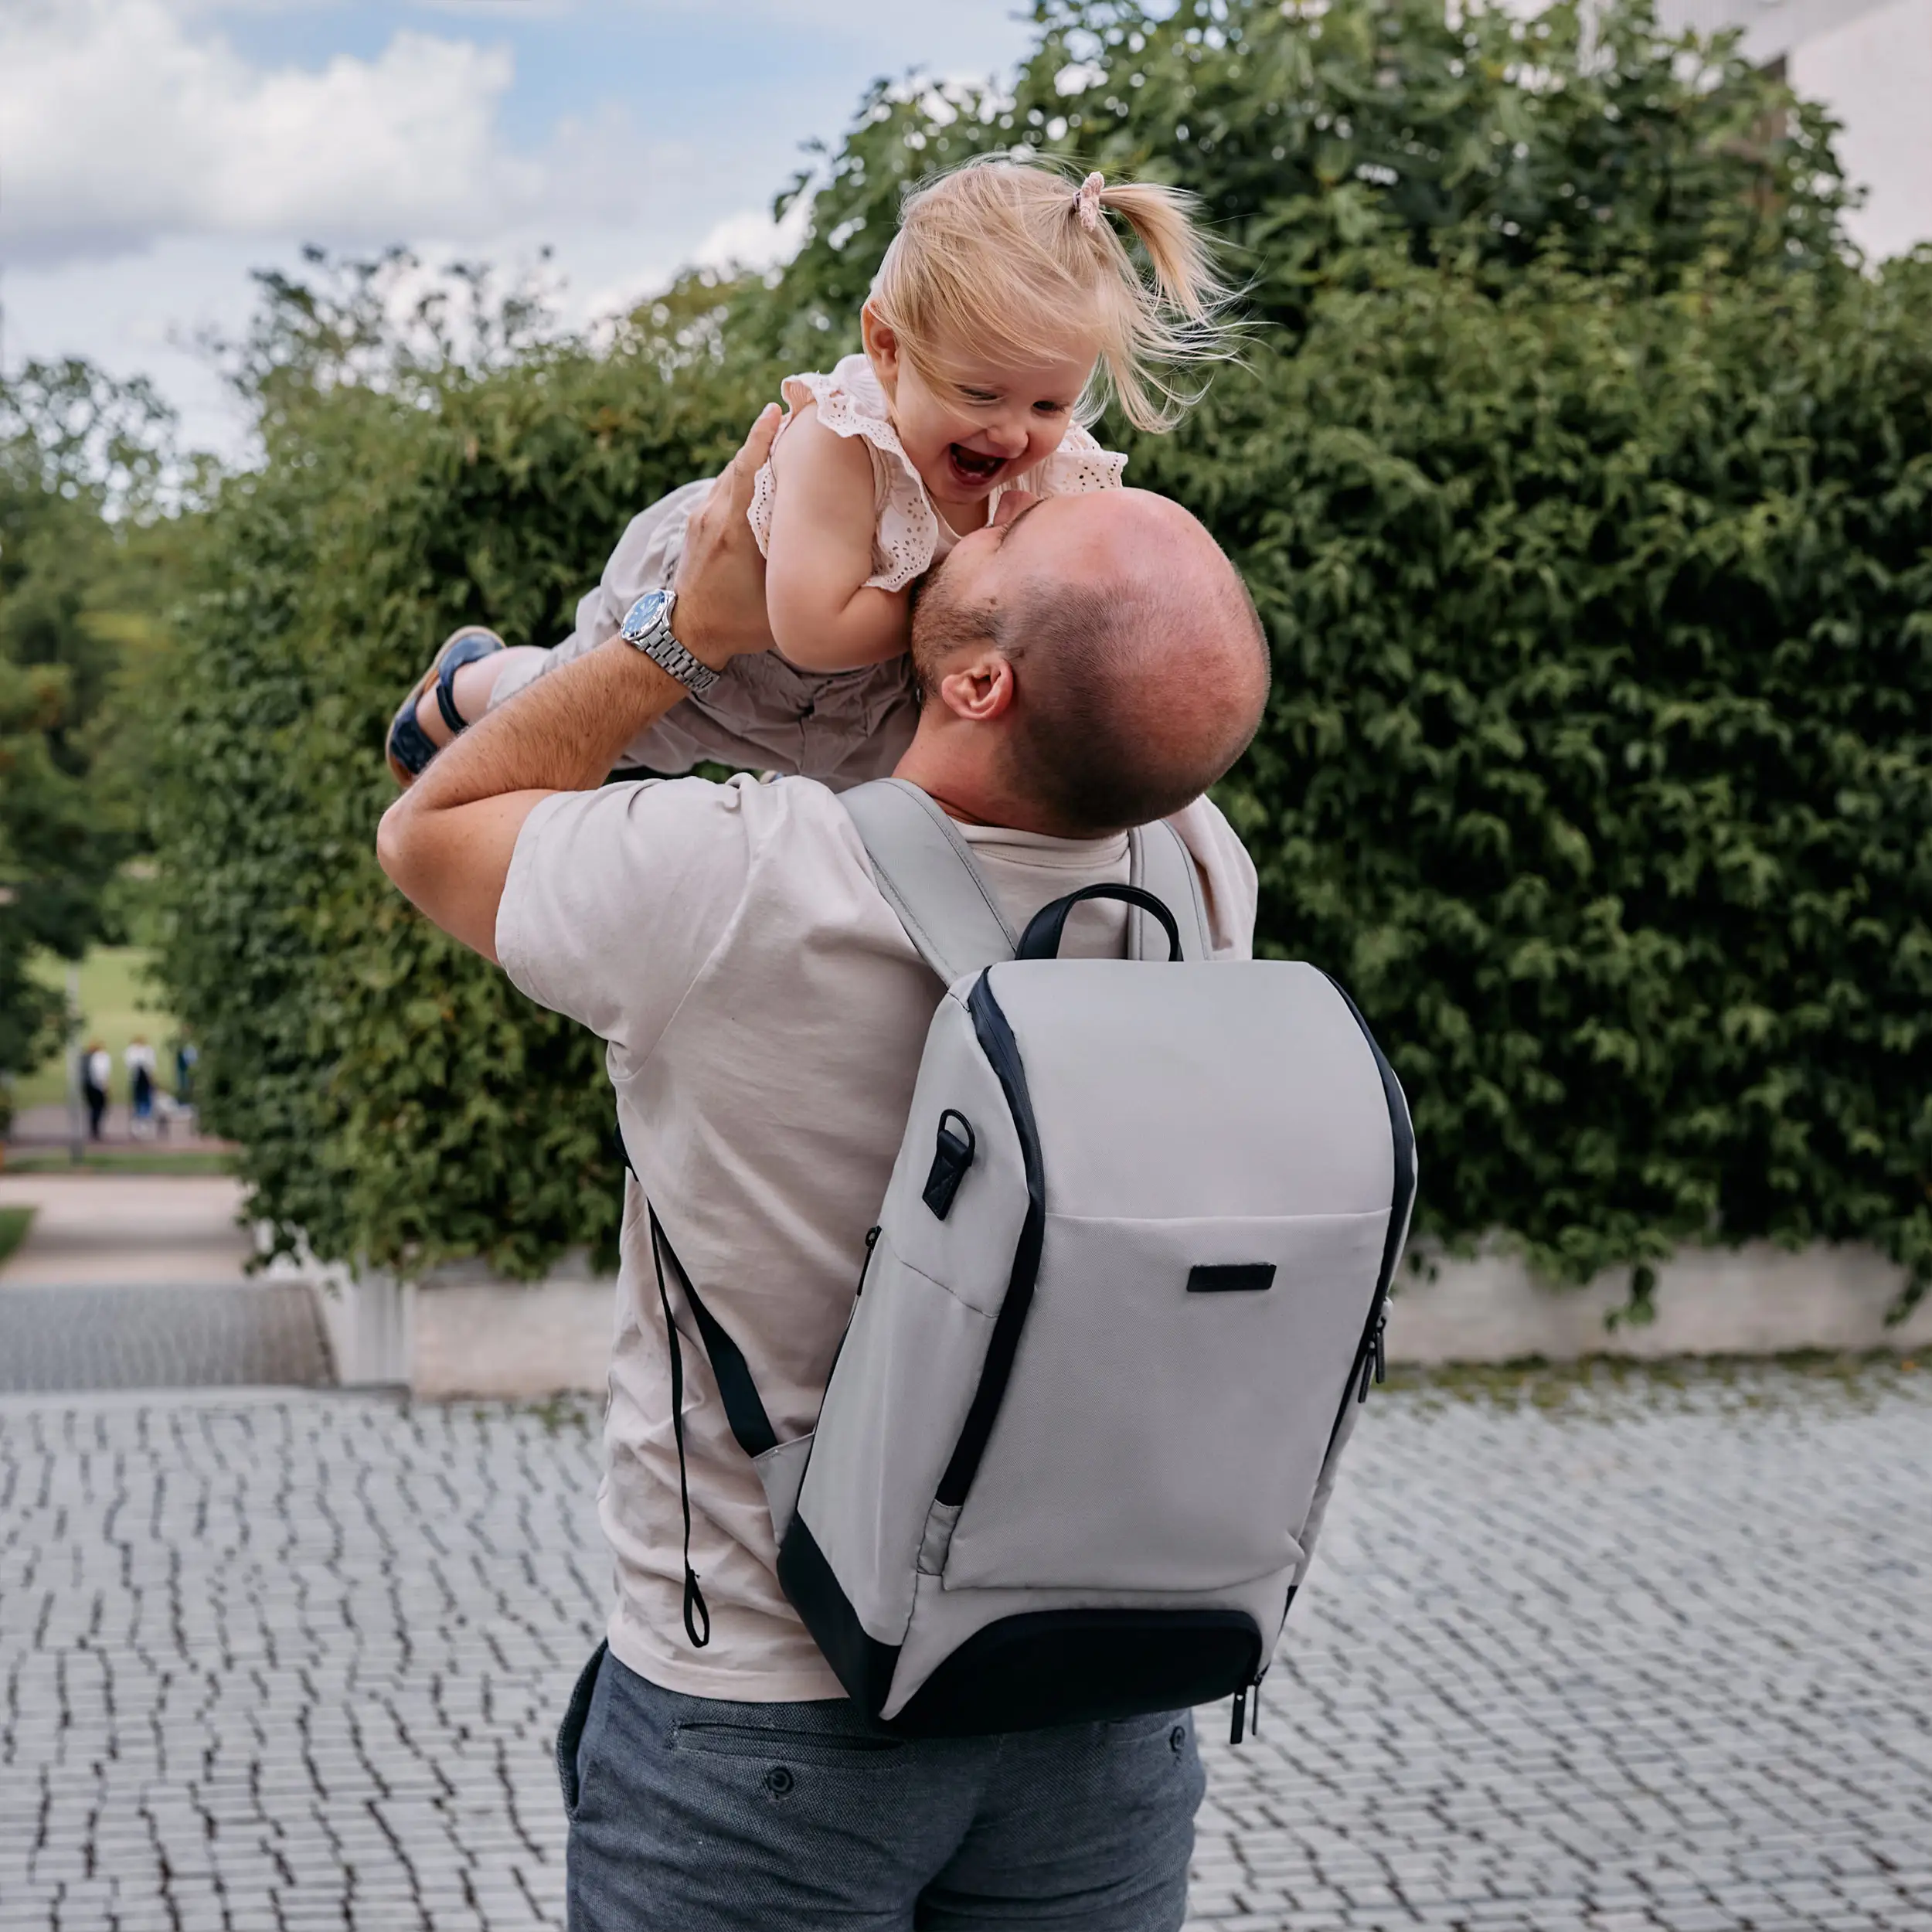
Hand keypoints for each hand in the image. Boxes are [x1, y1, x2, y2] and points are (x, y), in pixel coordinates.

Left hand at [674, 403, 782, 667]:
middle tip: (789, 415)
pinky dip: (741, 478)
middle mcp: (714, 517)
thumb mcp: (777, 602)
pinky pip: (722, 491)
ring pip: (729, 477)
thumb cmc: (738, 623)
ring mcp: (701, 519)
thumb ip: (799, 574)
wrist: (688, 635)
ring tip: (779, 441)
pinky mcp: (696, 525)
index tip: (775, 411)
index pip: (746, 472)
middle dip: (763, 439)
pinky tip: (759, 478)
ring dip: (752, 458)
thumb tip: (834, 556)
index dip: (761, 439)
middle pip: (738, 465)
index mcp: (733, 531)